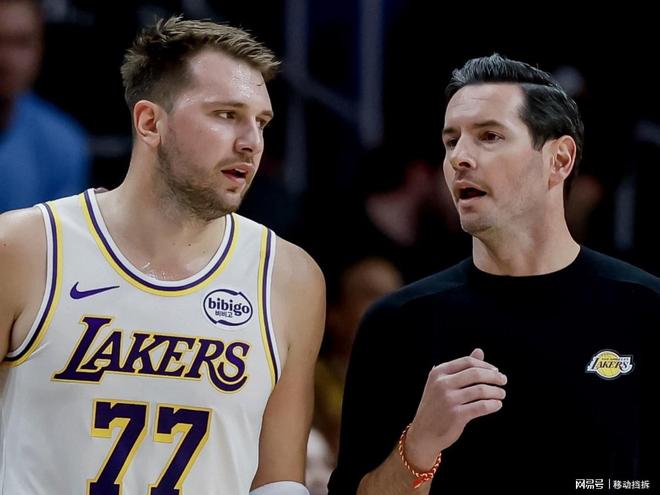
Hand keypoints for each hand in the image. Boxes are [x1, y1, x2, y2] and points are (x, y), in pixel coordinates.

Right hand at [404, 348, 505, 468]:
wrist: (423, 433)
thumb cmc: (436, 406)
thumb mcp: (442, 383)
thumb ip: (461, 367)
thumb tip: (480, 351)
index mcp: (439, 372)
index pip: (468, 362)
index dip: (485, 365)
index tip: (496, 371)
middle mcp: (442, 384)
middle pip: (475, 373)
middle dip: (494, 376)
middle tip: (503, 381)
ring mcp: (449, 400)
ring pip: (481, 390)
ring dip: (496, 391)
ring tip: (501, 394)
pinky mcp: (456, 415)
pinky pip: (481, 406)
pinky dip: (493, 405)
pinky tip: (497, 405)